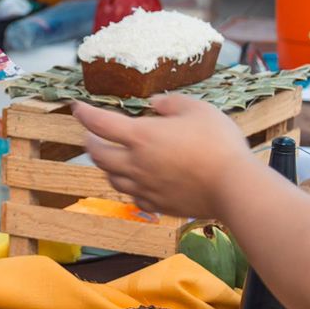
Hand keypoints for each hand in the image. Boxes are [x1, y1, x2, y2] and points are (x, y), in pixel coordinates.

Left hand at [70, 95, 253, 219]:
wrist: (232, 187)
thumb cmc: (217, 143)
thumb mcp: (197, 108)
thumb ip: (170, 103)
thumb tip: (154, 105)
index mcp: (141, 136)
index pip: (100, 123)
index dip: (84, 114)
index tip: (77, 107)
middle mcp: (136, 164)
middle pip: (99, 155)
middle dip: (90, 142)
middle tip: (91, 135)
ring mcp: (144, 187)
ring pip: (112, 178)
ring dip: (107, 166)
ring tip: (112, 157)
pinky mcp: (156, 204)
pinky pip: (132, 196)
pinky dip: (127, 186)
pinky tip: (135, 182)